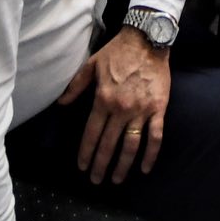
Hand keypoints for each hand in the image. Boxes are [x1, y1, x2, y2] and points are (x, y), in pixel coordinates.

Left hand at [58, 28, 170, 182]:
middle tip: (96, 180)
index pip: (92, 133)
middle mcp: (121, 108)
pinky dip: (151, 154)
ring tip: (116, 179)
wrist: (147, 39)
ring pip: (131, 144)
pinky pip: (155, 136)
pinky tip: (144, 168)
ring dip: (123, 165)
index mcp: (103, 99)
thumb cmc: (117, 52)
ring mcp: (141, 110)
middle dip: (101, 164)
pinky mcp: (158, 109)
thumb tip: (61, 104)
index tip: (83, 167)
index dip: (86, 152)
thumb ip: (76, 86)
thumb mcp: (91, 65)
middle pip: (109, 143)